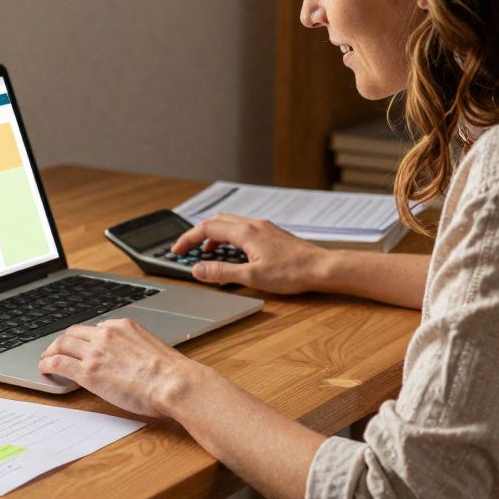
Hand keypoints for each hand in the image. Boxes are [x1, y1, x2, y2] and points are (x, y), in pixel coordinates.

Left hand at [39, 318, 200, 417]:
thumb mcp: (152, 348)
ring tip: (45, 359)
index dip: (85, 339)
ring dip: (51, 351)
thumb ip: (134, 348)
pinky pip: (59, 362)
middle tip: (57, 350)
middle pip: (74, 332)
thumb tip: (129, 360)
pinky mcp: (88, 371)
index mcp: (123, 326)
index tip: (82, 346)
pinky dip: (47, 363)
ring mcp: (95, 352)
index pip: (96, 328)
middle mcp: (106, 334)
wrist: (173, 383)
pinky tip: (44, 369)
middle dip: (63, 341)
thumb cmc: (171, 373)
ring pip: (62, 344)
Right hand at [171, 213, 325, 293]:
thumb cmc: (292, 273)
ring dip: (214, 236)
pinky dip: (229, 238)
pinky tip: (233, 253)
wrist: (321, 268)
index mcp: (245, 232)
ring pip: (230, 224)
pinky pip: (243, 229)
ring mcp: (264, 227)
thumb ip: (222, 273)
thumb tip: (198, 270)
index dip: (188, 239)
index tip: (176, 250)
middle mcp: (253, 224)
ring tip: (207, 253)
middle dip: (199, 234)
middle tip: (188, 250)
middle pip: (217, 221)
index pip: (207, 228)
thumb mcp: (252, 277)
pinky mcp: (272, 234)